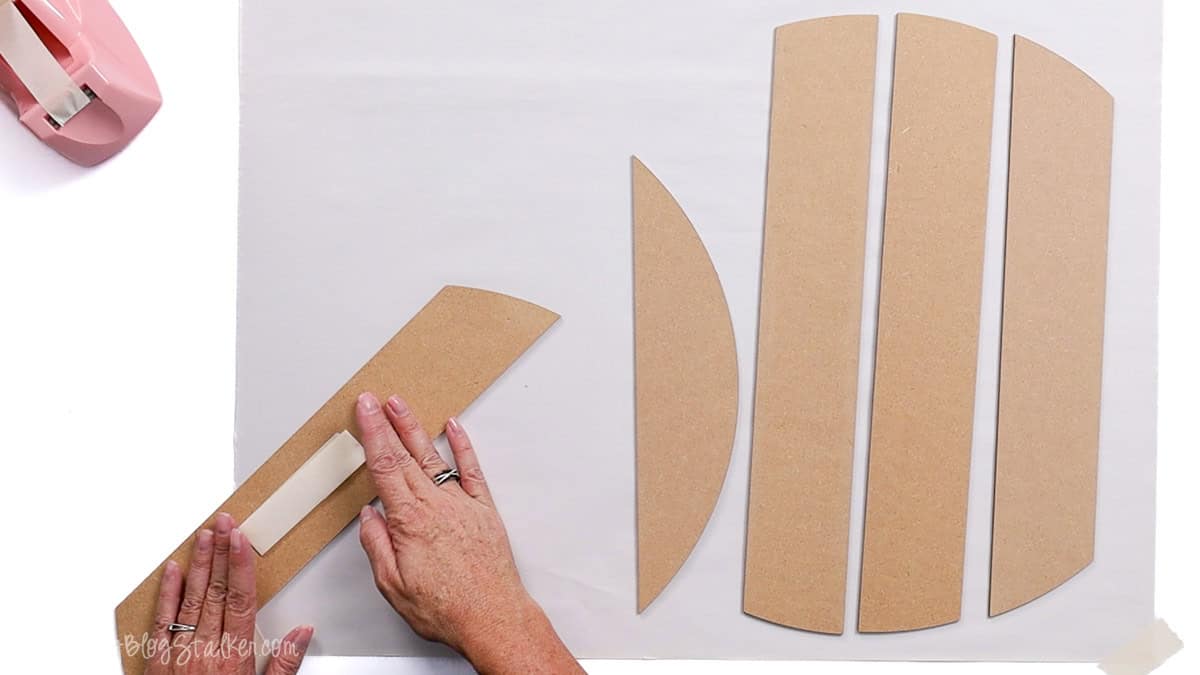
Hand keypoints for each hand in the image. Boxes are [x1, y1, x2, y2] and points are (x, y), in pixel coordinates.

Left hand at [146, 513, 312, 673]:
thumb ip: (283, 665)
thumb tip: (303, 632)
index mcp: (234, 658)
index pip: (240, 600)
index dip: (240, 565)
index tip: (240, 539)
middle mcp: (205, 651)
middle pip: (216, 592)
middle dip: (220, 553)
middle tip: (223, 523)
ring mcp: (178, 655)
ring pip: (190, 600)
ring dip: (197, 565)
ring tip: (203, 536)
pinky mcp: (156, 663)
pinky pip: (161, 622)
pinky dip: (166, 594)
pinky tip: (171, 571)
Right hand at [354, 392, 581, 673]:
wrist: (492, 616)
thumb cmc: (446, 607)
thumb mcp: (393, 585)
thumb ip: (377, 546)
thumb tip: (368, 516)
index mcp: (409, 521)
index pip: (384, 467)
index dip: (372, 435)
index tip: (364, 411)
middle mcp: (436, 506)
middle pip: (404, 455)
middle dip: (387, 423)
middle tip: (375, 398)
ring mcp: (461, 504)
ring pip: (433, 457)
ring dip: (415, 429)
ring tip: (402, 406)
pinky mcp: (484, 510)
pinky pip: (471, 470)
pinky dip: (462, 446)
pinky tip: (454, 427)